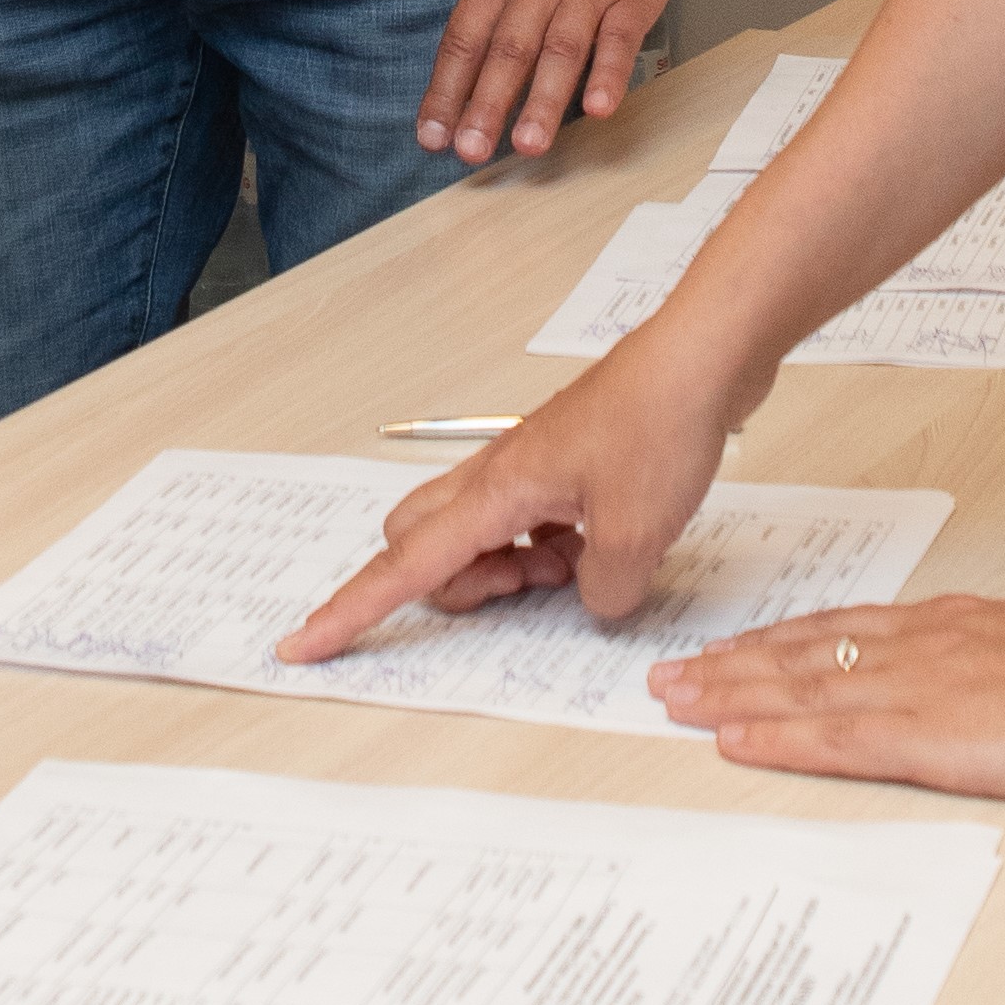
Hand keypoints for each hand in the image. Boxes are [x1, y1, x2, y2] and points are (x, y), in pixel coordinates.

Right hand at [280, 336, 742, 665]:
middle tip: (515, 596)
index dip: (352, 609)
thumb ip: (601, 593)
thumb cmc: (659, 427)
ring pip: (480, 535)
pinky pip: (530, 524)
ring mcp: (532, 468)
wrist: (701, 360)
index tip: (303, 643)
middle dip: (448, 587)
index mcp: (497, 491)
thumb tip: (595, 599)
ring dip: (510, 571)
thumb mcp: (635, 537)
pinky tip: (604, 547)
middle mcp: (500, 476)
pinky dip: (550, 550)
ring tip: (581, 568)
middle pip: (424, 541)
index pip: (405, 564)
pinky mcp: (566, 466)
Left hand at [418, 0, 687, 164]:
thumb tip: (464, 74)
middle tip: (471, 151)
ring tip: (527, 145)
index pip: (464, 39)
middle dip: (485, 104)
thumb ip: (490, 8)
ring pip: (560, 48)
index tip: (432, 136)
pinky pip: (619, 37)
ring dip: (542, 100)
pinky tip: (598, 108)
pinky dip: (608, 74)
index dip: (446, 90)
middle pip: (506, 49)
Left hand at [653, 593, 1004, 800]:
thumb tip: (985, 666)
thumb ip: (1000, 654)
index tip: (732, 651)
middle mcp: (916, 648)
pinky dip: (775, 739)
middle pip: (802, 655)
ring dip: (731, 696)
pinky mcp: (926, 737)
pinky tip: (732, 741)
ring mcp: (915, 689)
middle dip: (732, 667)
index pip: (841, 633)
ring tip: (677, 701)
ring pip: (800, 690)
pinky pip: (832, 739)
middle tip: (672, 675)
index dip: (779, 644)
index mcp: (948, 627)